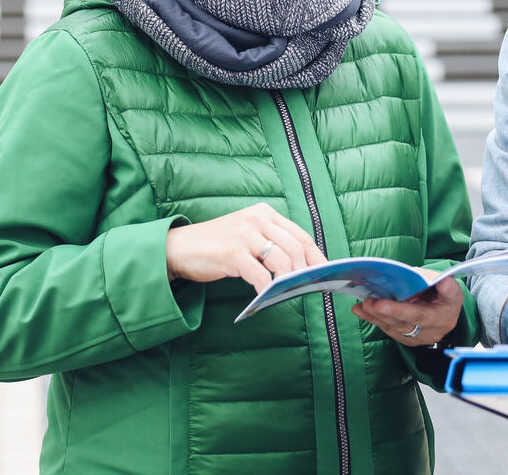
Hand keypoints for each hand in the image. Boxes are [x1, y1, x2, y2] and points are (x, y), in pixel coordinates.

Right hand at [166, 202, 326, 291]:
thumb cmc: (218, 244)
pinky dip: (266, 288)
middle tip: (310, 285)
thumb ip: (271, 243)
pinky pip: (259, 275)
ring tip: (288, 291)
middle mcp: (257, 219)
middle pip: (295, 246)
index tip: (326, 270)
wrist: (180, 247)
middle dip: (306, 269)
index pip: (300, 233)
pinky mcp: (232, 253)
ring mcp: (245, 234)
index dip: (316, 254)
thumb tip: (301, 266)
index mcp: (264, 213)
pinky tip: (265, 295)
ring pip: (282, 260)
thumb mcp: (248, 234)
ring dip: (289, 280)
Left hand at [351, 274, 463, 345]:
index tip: (381, 304)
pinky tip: (360, 310)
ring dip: (375, 316)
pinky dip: (373, 319)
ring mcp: (416, 337)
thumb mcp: (453, 290)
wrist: (446, 312)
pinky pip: (387, 329)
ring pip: (393, 328)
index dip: (399, 311)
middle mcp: (429, 332)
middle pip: (403, 323)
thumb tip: (444, 282)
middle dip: (383, 313)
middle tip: (368, 302)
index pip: (420, 316)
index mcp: (442, 318)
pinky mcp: (406, 338)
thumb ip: (448, 287)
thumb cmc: (446, 296)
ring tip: (362, 305)